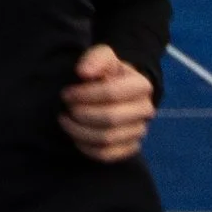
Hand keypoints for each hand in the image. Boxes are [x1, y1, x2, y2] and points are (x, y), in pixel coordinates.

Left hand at [58, 44, 155, 163]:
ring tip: (66, 121)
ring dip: (79, 131)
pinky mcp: (129, 148)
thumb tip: (84, 72)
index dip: (84, 95)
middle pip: (110, 118)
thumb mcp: (102, 57)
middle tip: (66, 108)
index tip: (66, 94)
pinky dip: (86, 148)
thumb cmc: (107, 72)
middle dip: (81, 114)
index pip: (112, 93)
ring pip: (106, 139)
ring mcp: (139, 131)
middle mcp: (145, 110)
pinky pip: (106, 155)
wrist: (117, 90)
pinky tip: (75, 136)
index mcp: (142, 86)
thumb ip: (95, 59)